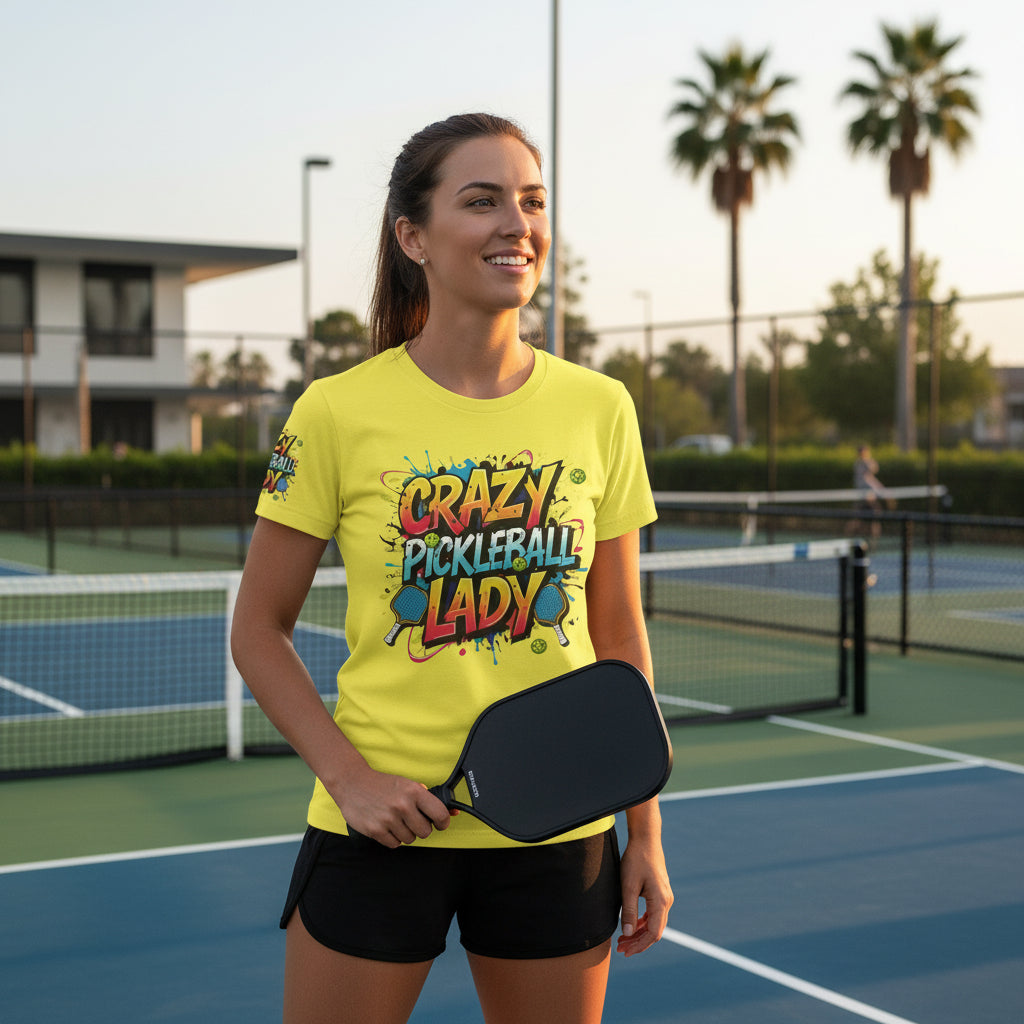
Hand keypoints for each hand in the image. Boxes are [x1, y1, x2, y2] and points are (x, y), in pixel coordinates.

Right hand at [329, 765, 451, 848]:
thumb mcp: (407, 784)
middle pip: (425, 832)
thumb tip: (453, 813)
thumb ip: (427, 798)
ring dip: (405, 833)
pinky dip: (392, 838)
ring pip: (410, 839)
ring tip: (396, 820)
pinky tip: (387, 826)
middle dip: (421, 828)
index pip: (440, 814)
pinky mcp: (376, 830)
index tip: (440, 823)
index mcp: (414, 791)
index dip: (443, 822)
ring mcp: (389, 819)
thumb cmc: (382, 784)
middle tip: (412, 820)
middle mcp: (403, 805)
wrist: (352, 782)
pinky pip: (394, 844)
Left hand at [616, 833, 673, 956]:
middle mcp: (666, 901)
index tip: (624, 951)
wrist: (646, 840)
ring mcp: (665, 897)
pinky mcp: (660, 893)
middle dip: (638, 942)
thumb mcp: (628, 886)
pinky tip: (631, 926)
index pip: (652, 933)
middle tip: (620, 948)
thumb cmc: (636, 860)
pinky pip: (653, 914)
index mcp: (660, 901)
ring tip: (623, 940)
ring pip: (654, 924)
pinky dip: (643, 923)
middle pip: (654, 931)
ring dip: (639, 933)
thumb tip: (627, 934)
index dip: (639, 945)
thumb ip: (628, 911)